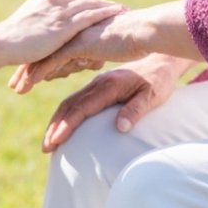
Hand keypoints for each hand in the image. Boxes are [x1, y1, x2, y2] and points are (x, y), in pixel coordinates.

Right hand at [0, 0, 125, 64]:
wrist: (0, 43)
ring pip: (90, 5)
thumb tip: (47, 33)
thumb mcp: (27, 26)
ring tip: (125, 10)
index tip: (103, 4)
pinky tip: (118, 13)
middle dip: (103, 3)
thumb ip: (40, 24)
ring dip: (109, 7)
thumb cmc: (10, 41)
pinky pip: (90, 15)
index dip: (90, 2)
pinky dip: (105, 13)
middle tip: (120, 7)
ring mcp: (59, 10)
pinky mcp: (63, 24)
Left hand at [8, 0, 200, 93]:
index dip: (39, 61)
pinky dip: (40, 72)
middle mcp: (72, 34)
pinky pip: (54, 60)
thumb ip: (95, 53)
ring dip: (28, 73)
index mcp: (78, 33)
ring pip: (44, 56)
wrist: (145, 31)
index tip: (25, 74)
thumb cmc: (134, 41)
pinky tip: (29, 84)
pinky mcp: (78, 44)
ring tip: (17, 89)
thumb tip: (89, 60)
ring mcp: (74, 37)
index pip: (53, 48)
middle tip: (13, 84)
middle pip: (43, 52)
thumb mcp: (108, 49)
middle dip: (27, 68)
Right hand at [40, 54, 196, 152]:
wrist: (161, 60)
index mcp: (110, 86)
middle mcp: (99, 83)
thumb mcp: (153, 96)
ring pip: (70, 102)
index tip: (56, 140)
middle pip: (70, 105)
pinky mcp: (98, 85)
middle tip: (46, 147)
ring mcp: (97, 83)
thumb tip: (120, 128)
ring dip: (57, 121)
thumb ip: (136, 110)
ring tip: (49, 141)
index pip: (82, 107)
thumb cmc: (159, 81)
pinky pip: (76, 99)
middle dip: (56, 126)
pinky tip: (61, 125)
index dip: (67, 125)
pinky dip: (65, 113)